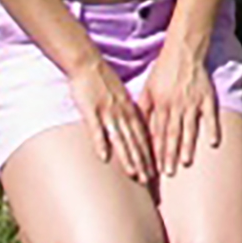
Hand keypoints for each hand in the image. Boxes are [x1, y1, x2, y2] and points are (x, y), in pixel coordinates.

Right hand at [67, 53, 154, 184]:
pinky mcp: (91, 110)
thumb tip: (134, 127)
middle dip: (142, 161)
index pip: (142, 135)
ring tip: (133, 174)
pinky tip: (103, 157)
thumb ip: (127, 111)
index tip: (154, 171)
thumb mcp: (121, 95)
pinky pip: (96, 129)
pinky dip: (100, 142)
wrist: (87, 63)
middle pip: (134, 140)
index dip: (148, 154)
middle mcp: (122, 112)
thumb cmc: (103, 79)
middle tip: (148, 179)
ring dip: (127, 156)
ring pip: (120, 138)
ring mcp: (107, 112)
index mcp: (129, 109)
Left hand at [138, 40, 219, 176]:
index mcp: (160, 104)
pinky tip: (213, 144)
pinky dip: (213, 129)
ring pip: (189, 128)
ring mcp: (192, 102)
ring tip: (186, 163)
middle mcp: (175, 105)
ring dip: (187, 146)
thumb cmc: (163, 70)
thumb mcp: (148, 87)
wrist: (183, 50)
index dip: (154, 150)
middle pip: (171, 133)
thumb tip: (137, 128)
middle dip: (169, 154)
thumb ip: (143, 108)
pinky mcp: (207, 97)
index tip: (152, 166)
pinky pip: (211, 116)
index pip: (155, 132)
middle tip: (168, 172)